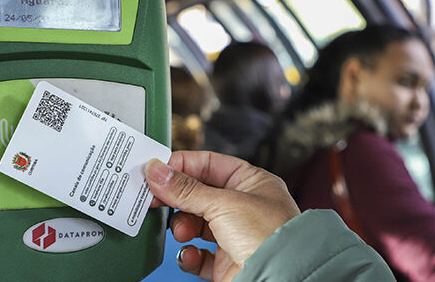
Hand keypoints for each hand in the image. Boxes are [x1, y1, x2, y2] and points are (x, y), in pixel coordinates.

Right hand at [145, 151, 300, 281]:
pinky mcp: (225, 261)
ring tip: (182, 231)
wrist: (280, 278)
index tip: (155, 170)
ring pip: (194, 223)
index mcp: (251, 182)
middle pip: (197, 194)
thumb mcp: (223, 203)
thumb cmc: (270, 237)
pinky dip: (188, 254)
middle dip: (176, 198)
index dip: (181, 165)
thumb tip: (156, 171)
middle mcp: (243, 207)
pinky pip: (196, 254)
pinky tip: (189, 253)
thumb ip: (185, 189)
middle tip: (154, 198)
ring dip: (182, 226)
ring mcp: (234, 235)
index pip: (209, 164)